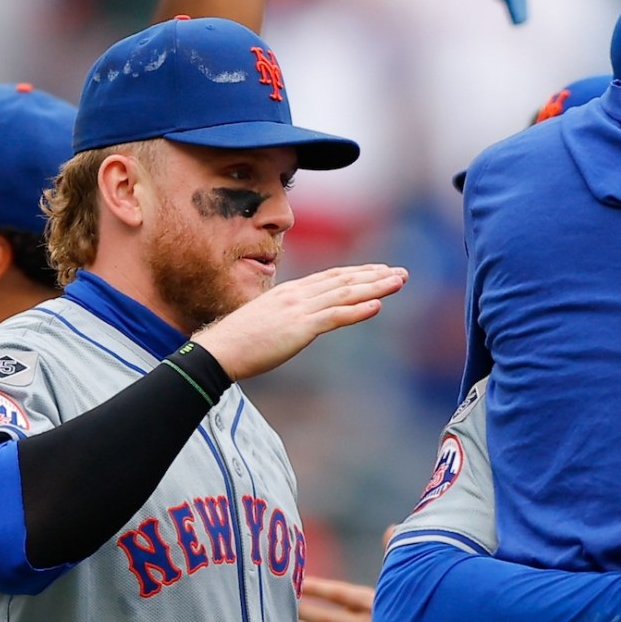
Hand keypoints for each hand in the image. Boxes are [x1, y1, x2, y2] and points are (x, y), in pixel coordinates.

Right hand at [195, 265, 406, 380]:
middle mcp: (297, 294)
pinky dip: (358, 310)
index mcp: (290, 292)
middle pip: (343, 280)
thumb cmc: (239, 341)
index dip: (358, 273)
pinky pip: (335, 316)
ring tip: (398, 282)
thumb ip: (287, 317)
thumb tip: (300, 322)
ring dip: (375, 287)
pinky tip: (378, 305)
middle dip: (374, 275)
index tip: (379, 271)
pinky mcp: (300, 327)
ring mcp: (299, 309)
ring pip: (345, 294)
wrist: (220, 350)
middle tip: (401, 273)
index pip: (331, 277)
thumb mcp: (267, 321)